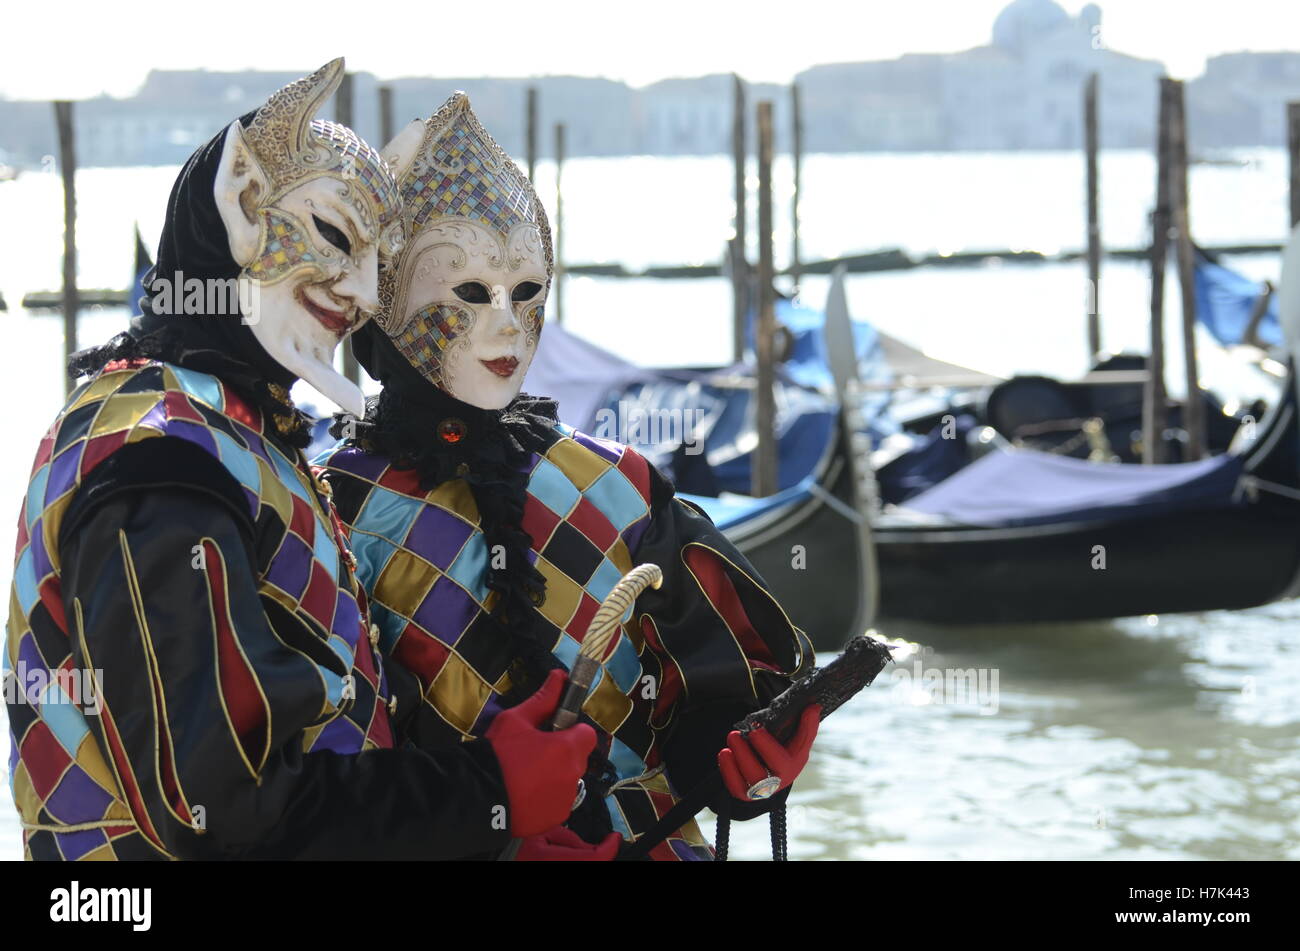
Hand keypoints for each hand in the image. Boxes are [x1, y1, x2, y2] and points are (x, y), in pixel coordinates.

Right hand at [486, 669, 595, 836]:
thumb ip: (543, 699)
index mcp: (567, 748)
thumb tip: (559, 676)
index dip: (572, 731)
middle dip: (562, 753)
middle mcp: (573, 774)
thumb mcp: (515, 720)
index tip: (552, 733)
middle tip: (534, 753)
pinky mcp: (557, 818)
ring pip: (569, 780)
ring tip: (526, 775)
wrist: (478, 798)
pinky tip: (526, 794)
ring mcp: (566, 799)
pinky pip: (559, 801)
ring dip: (556, 775)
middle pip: (578, 757)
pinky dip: (548, 797)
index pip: (587, 733)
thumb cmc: (498, 754)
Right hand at [516, 826, 621, 860]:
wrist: (500, 857)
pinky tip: (583, 855)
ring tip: (593, 849)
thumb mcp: (546, 832)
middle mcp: (561, 868)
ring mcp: (559, 870)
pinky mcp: (558, 868)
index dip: (610, 847)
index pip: (596, 858)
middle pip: (595, 865)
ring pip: (589, 866)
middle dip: (603, 855)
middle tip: (606, 842)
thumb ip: (572, 841)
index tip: (614, 836)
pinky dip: (586, 861)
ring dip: (594, 859)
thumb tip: (594, 848)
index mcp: (556, 860)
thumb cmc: (520, 841)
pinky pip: (579, 866)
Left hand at [718, 704, 819, 801]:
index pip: (780, 761)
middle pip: (759, 775)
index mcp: (792, 766)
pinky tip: (725, 753)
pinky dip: (728, 770)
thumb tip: (814, 707)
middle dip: (744, 754)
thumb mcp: (799, 740)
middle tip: (734, 734)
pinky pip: (735, 788)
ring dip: (735, 761)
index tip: (755, 729)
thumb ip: (807, 725)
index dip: (766, 746)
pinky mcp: (745, 795)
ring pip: (746, 783)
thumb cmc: (787, 751)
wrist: (776, 772)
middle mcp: (777, 782)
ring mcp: (761, 791)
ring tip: (731, 739)